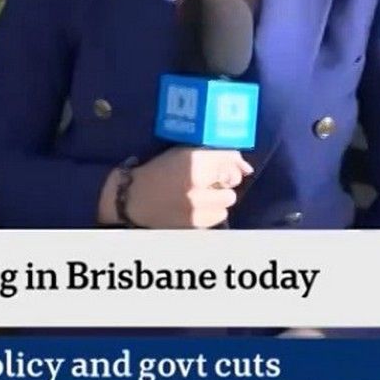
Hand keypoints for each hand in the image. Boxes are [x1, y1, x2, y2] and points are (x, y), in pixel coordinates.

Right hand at [100, 147, 251, 227]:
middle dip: (221, 184)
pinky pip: (216, 219)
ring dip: (216, 201)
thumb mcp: (183, 154)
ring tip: (198, 198)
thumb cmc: (158, 171)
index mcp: (193, 162)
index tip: (222, 168)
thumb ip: (216, 156)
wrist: (132, 199)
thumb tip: (246, 168)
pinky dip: (209, 214)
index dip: (230, 164)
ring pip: (226, 205)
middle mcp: (197, 186)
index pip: (230, 161)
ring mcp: (197, 209)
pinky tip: (193, 209)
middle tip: (205, 183)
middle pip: (231, 184)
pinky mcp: (195, 226)